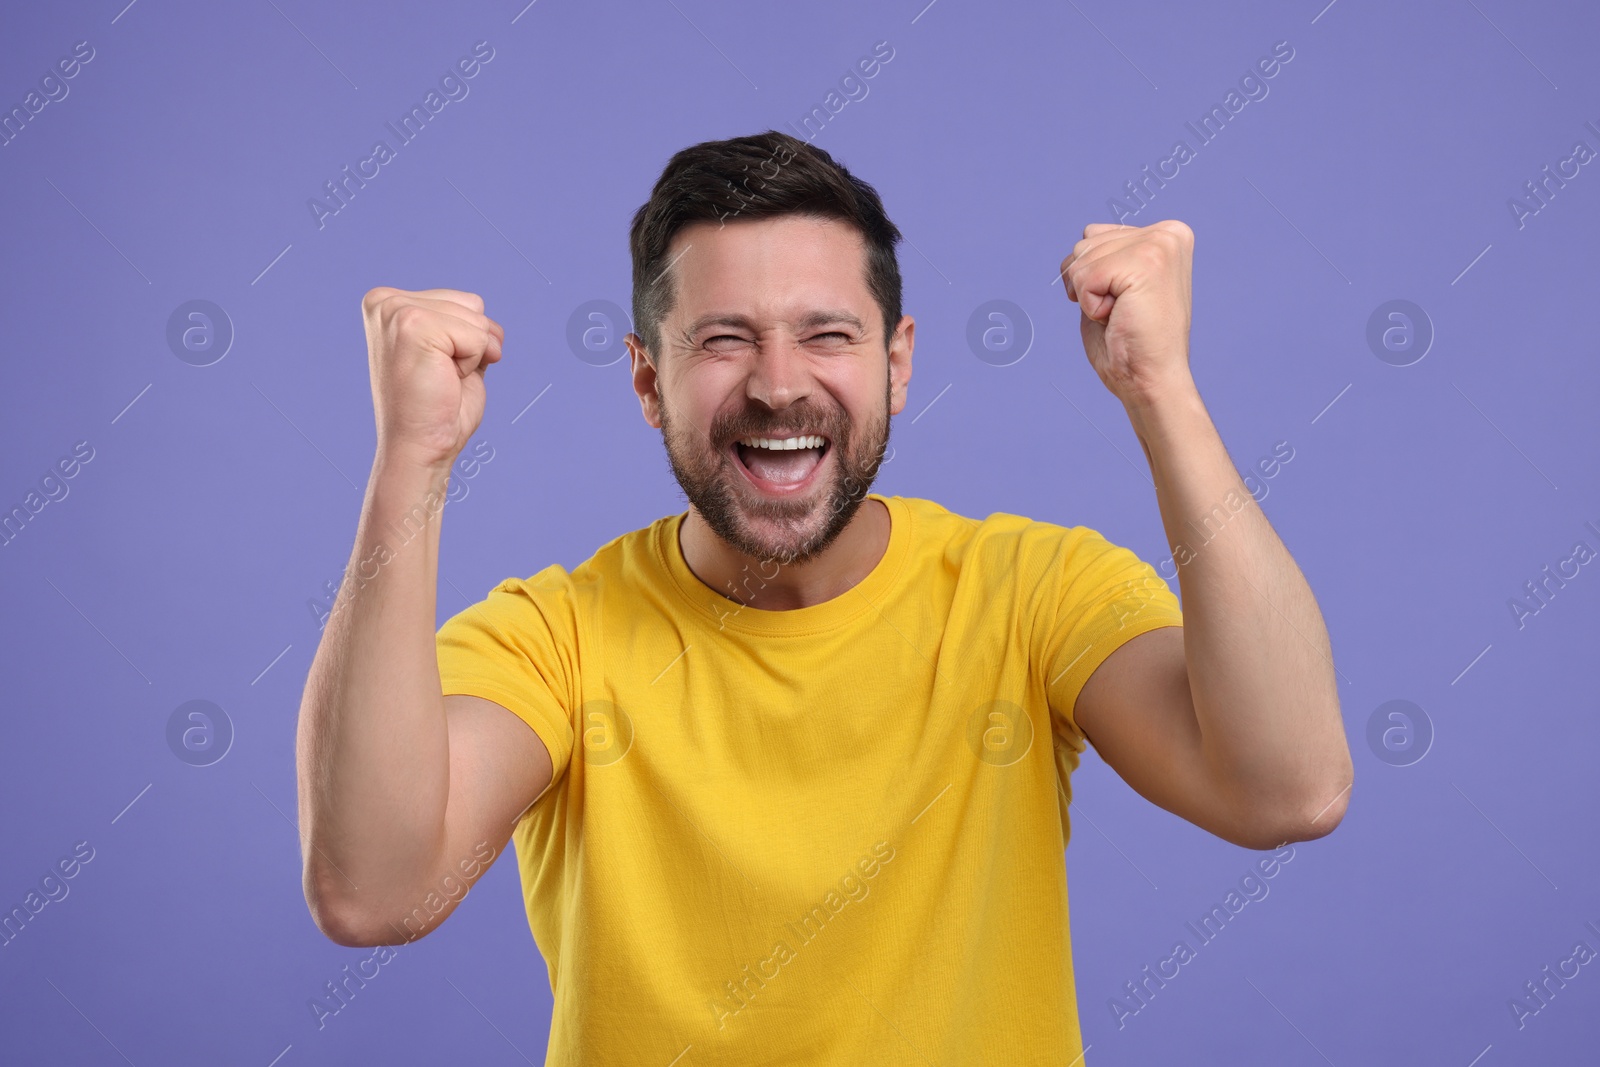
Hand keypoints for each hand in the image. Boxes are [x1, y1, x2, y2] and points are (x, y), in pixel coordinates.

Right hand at [361, 287, 503, 470]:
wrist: (420, 447)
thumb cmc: (438, 410)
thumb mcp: (454, 356)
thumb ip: (465, 329)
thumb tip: (492, 326)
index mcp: (390, 304)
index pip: (466, 302)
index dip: (469, 340)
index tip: (438, 369)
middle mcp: (386, 302)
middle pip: (473, 305)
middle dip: (472, 346)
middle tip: (440, 377)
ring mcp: (396, 311)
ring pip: (477, 319)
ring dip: (472, 356)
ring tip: (440, 378)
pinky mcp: (412, 325)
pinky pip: (477, 336)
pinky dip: (472, 363)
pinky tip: (443, 379)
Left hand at [1059, 220, 1193, 407]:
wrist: (1150, 380)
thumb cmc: (1131, 344)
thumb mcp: (1114, 287)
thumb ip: (1106, 256)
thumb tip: (1086, 235)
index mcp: (1166, 235)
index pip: (1092, 235)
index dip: (1091, 276)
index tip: (1125, 301)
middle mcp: (1168, 233)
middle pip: (1083, 244)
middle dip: (1087, 285)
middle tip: (1123, 313)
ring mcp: (1159, 244)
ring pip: (1081, 259)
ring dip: (1089, 297)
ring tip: (1123, 315)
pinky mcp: (1146, 263)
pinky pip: (1084, 278)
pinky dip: (1091, 306)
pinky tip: (1120, 318)